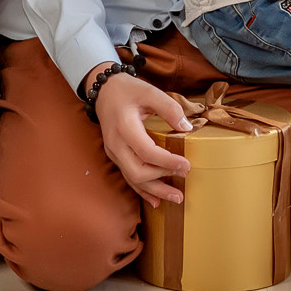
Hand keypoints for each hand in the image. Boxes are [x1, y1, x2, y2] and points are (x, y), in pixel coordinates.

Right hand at [93, 68, 192, 207]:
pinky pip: (128, 177)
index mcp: (124, 127)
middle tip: (184, 177)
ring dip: (155, 190)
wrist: (104, 91)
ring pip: (133, 178)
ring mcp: (114, 152)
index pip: (146, 151)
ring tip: (176, 197)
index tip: (187, 164)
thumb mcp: (149, 91)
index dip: (167, 161)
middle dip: (162, 180)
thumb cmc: (127, 90)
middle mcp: (116, 144)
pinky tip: (156, 200)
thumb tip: (186, 127)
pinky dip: (143, 190)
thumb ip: (169, 108)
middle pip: (138, 171)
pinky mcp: (115, 156)